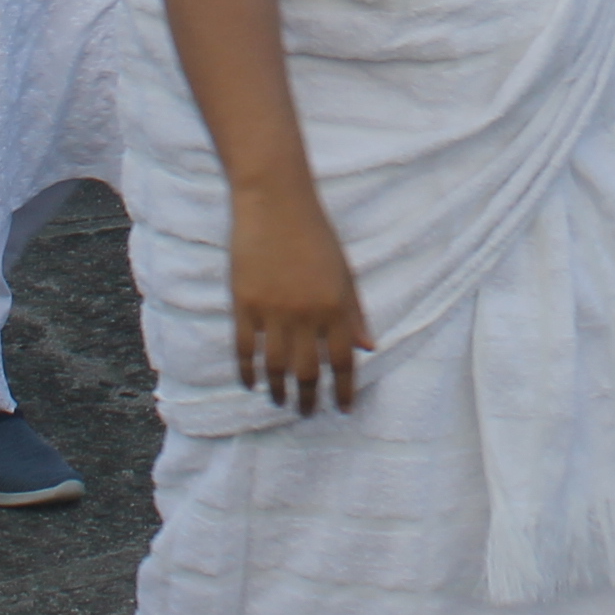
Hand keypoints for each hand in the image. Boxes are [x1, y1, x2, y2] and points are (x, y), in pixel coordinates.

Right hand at [227, 181, 373, 415]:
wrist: (275, 201)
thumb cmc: (315, 233)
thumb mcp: (344, 271)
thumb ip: (355, 312)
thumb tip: (369, 347)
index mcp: (336, 306)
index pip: (343, 361)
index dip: (344, 390)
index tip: (343, 409)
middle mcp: (306, 314)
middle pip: (307, 371)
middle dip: (309, 398)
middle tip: (308, 412)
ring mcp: (273, 311)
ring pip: (276, 367)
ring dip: (279, 391)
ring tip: (280, 403)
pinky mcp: (244, 304)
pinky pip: (245, 349)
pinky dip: (248, 371)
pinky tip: (252, 383)